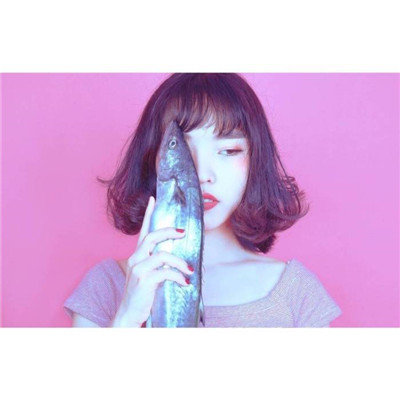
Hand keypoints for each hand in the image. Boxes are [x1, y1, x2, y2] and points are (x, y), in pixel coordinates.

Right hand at [110, 196, 193, 326]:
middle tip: (183, 232)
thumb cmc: (141, 295)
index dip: (148, 214)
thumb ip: (157, 264)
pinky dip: (178, 277)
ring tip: (190, 270)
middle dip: (169, 232)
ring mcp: (138, 269)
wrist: (128, 315)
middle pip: (152, 237)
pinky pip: (165, 273)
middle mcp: (135, 259)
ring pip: (162, 255)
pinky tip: (184, 283)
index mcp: (137, 256)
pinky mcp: (144, 281)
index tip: (153, 199)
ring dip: (180, 262)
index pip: (143, 231)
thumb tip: (175, 258)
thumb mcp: (147, 276)